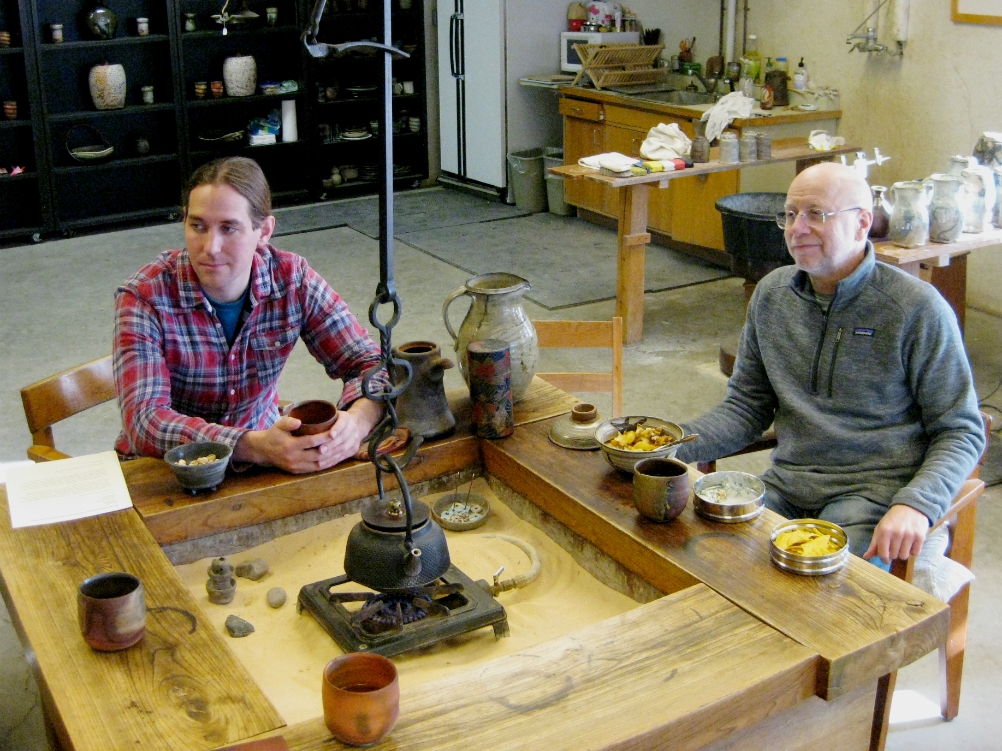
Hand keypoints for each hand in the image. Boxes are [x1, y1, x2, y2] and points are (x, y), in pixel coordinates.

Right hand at [233, 399, 383, 473]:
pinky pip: (315, 469)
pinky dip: (325, 464)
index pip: (311, 442)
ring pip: (318, 464)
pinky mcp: (297, 471)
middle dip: (331, 448)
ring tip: (341, 450)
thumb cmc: (274, 434)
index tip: (334, 431)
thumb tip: (299, 422)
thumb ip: (288, 422)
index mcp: (290, 446)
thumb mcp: (278, 425)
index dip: (324, 437)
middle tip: (342, 441)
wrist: (263, 451)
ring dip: (331, 458)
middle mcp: (293, 458)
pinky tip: (334, 458)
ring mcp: (296, 466)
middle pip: (318, 454)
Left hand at [863, 504, 930, 564]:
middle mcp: (897, 533)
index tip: (886, 559)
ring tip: (903, 545)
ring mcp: (910, 535)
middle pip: (894, 556)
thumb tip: (866, 557)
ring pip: (905, 556)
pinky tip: (911, 544)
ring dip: (903, 553)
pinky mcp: (921, 536)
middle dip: (893, 554)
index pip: (883, 553)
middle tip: (895, 547)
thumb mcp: (880, 528)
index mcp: (884, 531)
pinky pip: (916, 553)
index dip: (884, 559)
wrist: (910, 507)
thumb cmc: (893, 520)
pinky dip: (913, 551)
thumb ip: (874, 544)